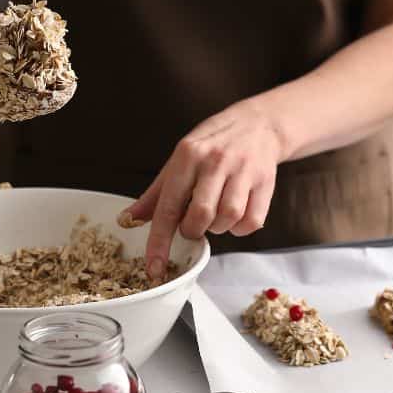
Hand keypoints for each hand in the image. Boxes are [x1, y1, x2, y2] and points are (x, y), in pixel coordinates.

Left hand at [123, 100, 285, 278]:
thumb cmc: (211, 146)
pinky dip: (240, 228)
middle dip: (193, 230)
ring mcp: (243, 170)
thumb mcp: (179, 161)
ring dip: (218, 228)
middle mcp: (215, 161)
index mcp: (188, 155)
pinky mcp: (265, 182)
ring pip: (228, 218)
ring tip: (215, 214)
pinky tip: (235, 215)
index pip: (168, 206)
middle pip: (201, 215)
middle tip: (192, 225)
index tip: (154, 268)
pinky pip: (251, 222)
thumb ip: (155, 195)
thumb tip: (126, 221)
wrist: (257, 124)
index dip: (160, 241)